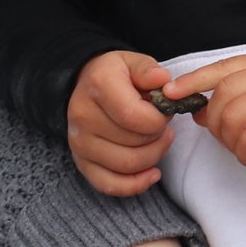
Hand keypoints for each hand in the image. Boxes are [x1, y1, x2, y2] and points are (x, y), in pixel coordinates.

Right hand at [67, 49, 174, 195]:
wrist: (85, 85)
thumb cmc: (117, 74)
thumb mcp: (133, 61)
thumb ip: (149, 70)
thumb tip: (163, 81)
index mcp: (98, 86)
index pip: (135, 117)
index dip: (159, 119)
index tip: (166, 111)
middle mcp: (83, 116)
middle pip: (134, 143)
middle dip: (159, 136)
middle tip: (163, 125)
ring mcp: (79, 143)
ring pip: (126, 166)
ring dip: (153, 157)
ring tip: (159, 140)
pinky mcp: (81, 162)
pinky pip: (109, 184)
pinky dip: (135, 184)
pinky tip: (152, 173)